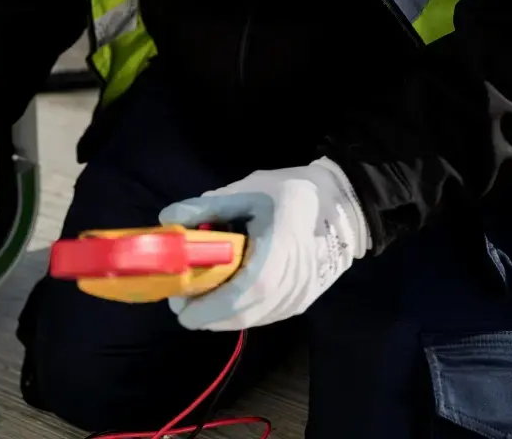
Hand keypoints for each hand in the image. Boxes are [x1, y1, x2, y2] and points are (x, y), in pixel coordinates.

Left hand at [157, 156, 369, 330]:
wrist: (345, 203)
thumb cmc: (294, 193)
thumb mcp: (248, 192)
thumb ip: (207, 207)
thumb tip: (167, 219)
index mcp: (276, 259)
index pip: (235, 298)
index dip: (204, 306)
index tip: (176, 302)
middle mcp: (288, 289)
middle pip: (238, 315)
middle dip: (205, 312)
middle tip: (181, 297)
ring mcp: (297, 300)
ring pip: (250, 319)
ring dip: (221, 314)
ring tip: (200, 294)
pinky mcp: (302, 303)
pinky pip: (263, 315)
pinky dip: (240, 310)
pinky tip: (227, 293)